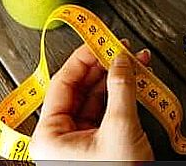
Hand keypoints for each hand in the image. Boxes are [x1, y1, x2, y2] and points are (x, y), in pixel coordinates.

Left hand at [29, 40, 154, 160]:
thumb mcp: (120, 128)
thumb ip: (121, 88)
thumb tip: (121, 60)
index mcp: (50, 136)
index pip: (62, 83)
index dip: (83, 58)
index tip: (100, 42)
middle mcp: (61, 138)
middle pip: (80, 88)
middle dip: (105, 66)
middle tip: (121, 49)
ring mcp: (80, 140)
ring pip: (96, 97)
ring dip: (117, 78)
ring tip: (134, 62)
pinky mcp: (98, 143)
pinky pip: (107, 110)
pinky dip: (122, 94)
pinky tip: (135, 80)